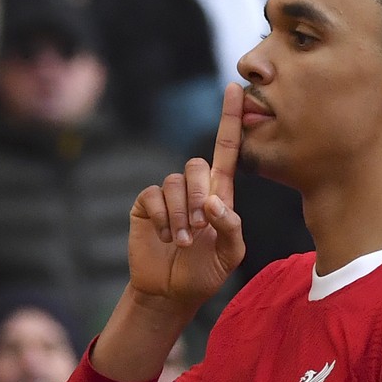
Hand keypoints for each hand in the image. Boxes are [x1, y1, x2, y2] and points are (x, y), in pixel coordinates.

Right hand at [127, 82, 245, 309]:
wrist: (170, 293)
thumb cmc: (204, 274)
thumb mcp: (230, 255)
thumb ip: (231, 228)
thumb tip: (214, 203)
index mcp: (219, 195)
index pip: (227, 150)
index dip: (231, 119)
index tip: (235, 88)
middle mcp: (193, 189)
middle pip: (198, 165)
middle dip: (199, 195)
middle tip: (199, 227)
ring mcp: (168, 196)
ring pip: (175, 182)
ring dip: (181, 215)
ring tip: (182, 242)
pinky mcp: (146, 206)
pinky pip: (153, 196)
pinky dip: (163, 218)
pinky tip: (166, 237)